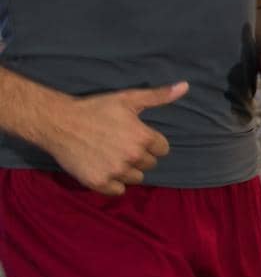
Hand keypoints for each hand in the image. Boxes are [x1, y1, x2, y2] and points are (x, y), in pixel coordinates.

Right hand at [46, 82, 187, 195]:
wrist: (58, 122)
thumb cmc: (95, 109)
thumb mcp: (128, 99)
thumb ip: (158, 96)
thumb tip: (185, 86)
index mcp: (143, 138)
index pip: (162, 150)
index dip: (150, 143)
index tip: (134, 136)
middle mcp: (132, 157)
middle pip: (149, 164)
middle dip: (139, 156)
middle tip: (119, 145)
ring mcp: (116, 171)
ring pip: (135, 179)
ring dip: (127, 170)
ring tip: (110, 155)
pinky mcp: (99, 182)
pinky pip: (118, 191)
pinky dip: (113, 183)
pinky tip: (103, 168)